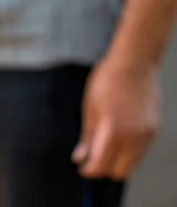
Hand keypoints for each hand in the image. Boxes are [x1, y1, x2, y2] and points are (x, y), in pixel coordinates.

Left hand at [73, 56, 160, 179]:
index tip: (82, 168)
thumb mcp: (89, 107)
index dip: (89, 170)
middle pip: (119, 171)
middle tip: (91, 158)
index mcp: (113, 130)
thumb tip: (79, 158)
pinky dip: (128, 151)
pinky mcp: (155, 130)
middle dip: (104, 168)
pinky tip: (118, 136)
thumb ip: (87, 137)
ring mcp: (148, 134)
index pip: (101, 165)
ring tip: (104, 145)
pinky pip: (141, 151)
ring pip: (132, 163)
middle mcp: (134, 137)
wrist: (135, 63)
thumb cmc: (106, 81)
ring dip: (117, 161)